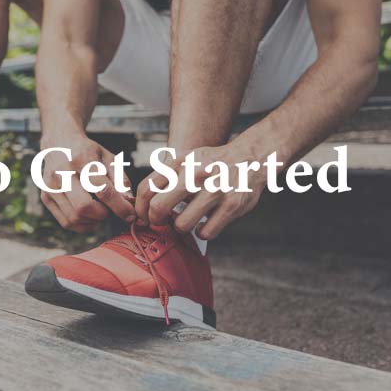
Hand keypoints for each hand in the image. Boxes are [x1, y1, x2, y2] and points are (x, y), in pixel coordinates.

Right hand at [40, 135, 135, 232]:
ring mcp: (50, 186)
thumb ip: (121, 180)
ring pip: (75, 218)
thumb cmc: (88, 152)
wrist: (58, 143)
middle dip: (103, 214)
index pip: (101, 189)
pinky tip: (90, 216)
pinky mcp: (45, 197)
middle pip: (83, 207)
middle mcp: (61, 172)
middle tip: (110, 210)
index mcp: (80, 159)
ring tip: (100, 210)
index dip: (119, 206)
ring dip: (93, 220)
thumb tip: (128, 203)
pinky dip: (82, 224)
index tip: (130, 215)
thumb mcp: (109, 158)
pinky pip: (66, 222)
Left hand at [135, 142, 267, 239]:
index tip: (143, 216)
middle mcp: (195, 174)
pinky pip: (205, 232)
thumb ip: (163, 177)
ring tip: (187, 220)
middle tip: (161, 221)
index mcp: (180, 162)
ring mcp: (215, 190)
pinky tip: (205, 223)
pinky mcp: (232, 205)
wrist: (251, 158)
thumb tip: (140, 203)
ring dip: (181, 227)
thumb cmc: (212, 164)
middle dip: (156, 220)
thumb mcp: (185, 160)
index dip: (140, 209)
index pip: (146, 189)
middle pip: (159, 207)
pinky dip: (202, 232)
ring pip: (182, 224)